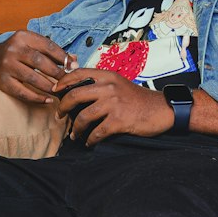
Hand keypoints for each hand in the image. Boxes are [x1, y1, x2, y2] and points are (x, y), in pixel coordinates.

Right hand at [0, 30, 72, 103]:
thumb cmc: (14, 53)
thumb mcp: (30, 45)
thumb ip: (51, 51)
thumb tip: (74, 60)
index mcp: (22, 36)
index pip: (47, 46)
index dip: (63, 57)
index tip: (73, 66)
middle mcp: (13, 49)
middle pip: (40, 62)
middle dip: (57, 73)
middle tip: (68, 81)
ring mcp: (6, 65)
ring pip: (32, 78)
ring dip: (48, 86)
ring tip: (59, 91)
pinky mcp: (2, 81)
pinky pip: (22, 92)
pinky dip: (36, 98)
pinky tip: (47, 100)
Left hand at [53, 68, 170, 143]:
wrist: (162, 109)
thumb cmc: (138, 99)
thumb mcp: (119, 84)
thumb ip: (101, 85)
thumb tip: (77, 91)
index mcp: (108, 76)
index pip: (79, 74)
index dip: (63, 82)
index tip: (55, 90)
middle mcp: (109, 87)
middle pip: (75, 95)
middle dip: (63, 107)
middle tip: (60, 116)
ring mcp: (114, 104)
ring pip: (84, 117)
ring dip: (76, 128)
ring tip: (74, 134)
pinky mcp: (120, 120)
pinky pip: (97, 132)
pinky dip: (91, 139)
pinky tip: (90, 142)